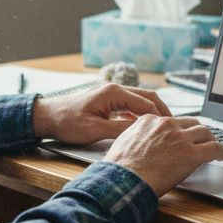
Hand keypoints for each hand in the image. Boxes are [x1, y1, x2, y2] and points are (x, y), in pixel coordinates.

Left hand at [32, 83, 171, 143]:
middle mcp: (115, 90)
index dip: (161, 118)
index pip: (147, 103)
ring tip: (163, 129)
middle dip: (162, 113)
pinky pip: (130, 107)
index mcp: (114, 93)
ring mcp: (111, 95)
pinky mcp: (107, 102)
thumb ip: (120, 130)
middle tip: (175, 128)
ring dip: (152, 114)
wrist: (47, 117)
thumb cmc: (66, 121)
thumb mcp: (95, 130)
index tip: (172, 130)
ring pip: (140, 102)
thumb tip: (142, 133)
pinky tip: (144, 129)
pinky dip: (140, 116)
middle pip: (148, 98)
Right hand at [104, 114, 222, 196]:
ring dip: (212, 141)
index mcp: (150, 121)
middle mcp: (167, 125)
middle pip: (192, 123)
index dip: (181, 130)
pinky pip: (215, 149)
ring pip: (205, 133)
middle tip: (204, 141)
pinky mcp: (191, 153)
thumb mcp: (123, 143)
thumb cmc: (120, 169)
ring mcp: (180, 138)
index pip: (173, 121)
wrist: (123, 181)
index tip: (184, 136)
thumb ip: (136, 137)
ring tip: (217, 148)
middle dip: (199, 132)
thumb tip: (142, 144)